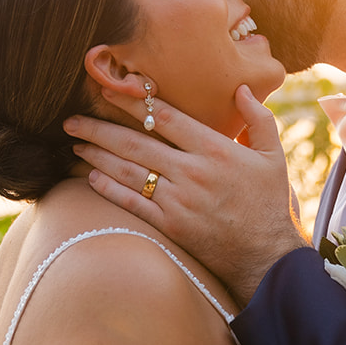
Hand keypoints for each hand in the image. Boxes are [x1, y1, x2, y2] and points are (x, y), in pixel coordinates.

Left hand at [63, 85, 307, 303]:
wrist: (266, 256)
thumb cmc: (270, 204)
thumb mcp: (274, 156)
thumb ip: (258, 119)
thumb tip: (239, 88)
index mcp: (216, 150)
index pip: (165, 117)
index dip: (132, 102)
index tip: (107, 91)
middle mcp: (192, 172)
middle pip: (135, 143)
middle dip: (98, 129)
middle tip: (71, 120)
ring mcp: (178, 201)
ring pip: (128, 171)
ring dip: (97, 157)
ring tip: (75, 145)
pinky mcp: (170, 226)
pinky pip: (132, 203)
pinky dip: (109, 189)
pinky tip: (90, 178)